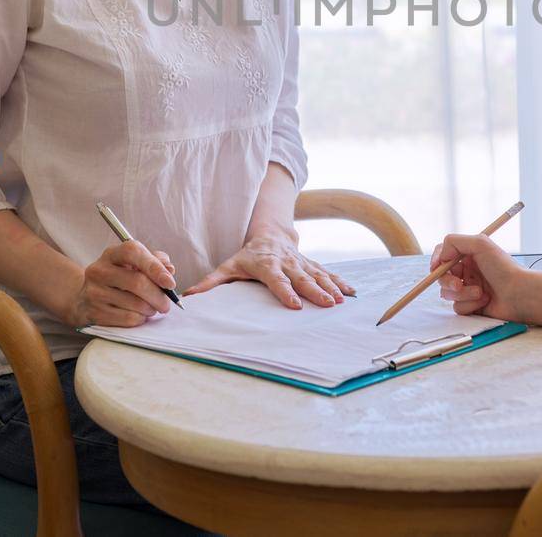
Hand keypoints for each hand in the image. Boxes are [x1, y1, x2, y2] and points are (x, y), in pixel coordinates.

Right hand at [67, 240, 177, 327]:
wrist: (86, 299)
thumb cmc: (119, 279)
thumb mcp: (134, 264)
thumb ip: (155, 262)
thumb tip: (169, 270)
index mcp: (112, 254)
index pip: (133, 253)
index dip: (155, 267)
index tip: (170, 283)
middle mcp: (99, 270)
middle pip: (137, 282)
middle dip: (158, 296)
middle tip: (166, 304)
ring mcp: (94, 292)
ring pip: (135, 304)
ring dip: (151, 309)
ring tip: (152, 308)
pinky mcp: (94, 312)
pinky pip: (127, 318)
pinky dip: (140, 319)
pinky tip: (139, 315)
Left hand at [185, 230, 354, 308]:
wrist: (271, 235)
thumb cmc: (248, 256)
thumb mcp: (228, 266)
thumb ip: (211, 282)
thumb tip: (189, 297)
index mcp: (267, 264)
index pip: (276, 279)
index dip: (285, 291)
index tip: (294, 305)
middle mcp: (288, 263)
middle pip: (302, 278)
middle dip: (315, 291)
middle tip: (326, 304)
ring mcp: (303, 263)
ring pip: (318, 275)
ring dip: (330, 288)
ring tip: (340, 302)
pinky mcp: (313, 265)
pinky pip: (328, 273)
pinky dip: (340, 282)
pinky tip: (351, 293)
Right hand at [432, 233, 529, 320]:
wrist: (520, 295)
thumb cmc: (503, 268)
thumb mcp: (480, 243)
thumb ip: (454, 242)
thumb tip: (441, 257)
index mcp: (469, 256)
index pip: (443, 255)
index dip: (437, 261)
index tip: (436, 268)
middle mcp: (468, 272)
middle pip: (442, 276)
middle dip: (447, 281)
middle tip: (458, 285)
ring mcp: (469, 289)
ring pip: (448, 294)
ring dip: (463, 294)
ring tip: (481, 293)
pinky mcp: (472, 306)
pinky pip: (458, 307)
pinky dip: (470, 305)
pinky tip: (485, 301)